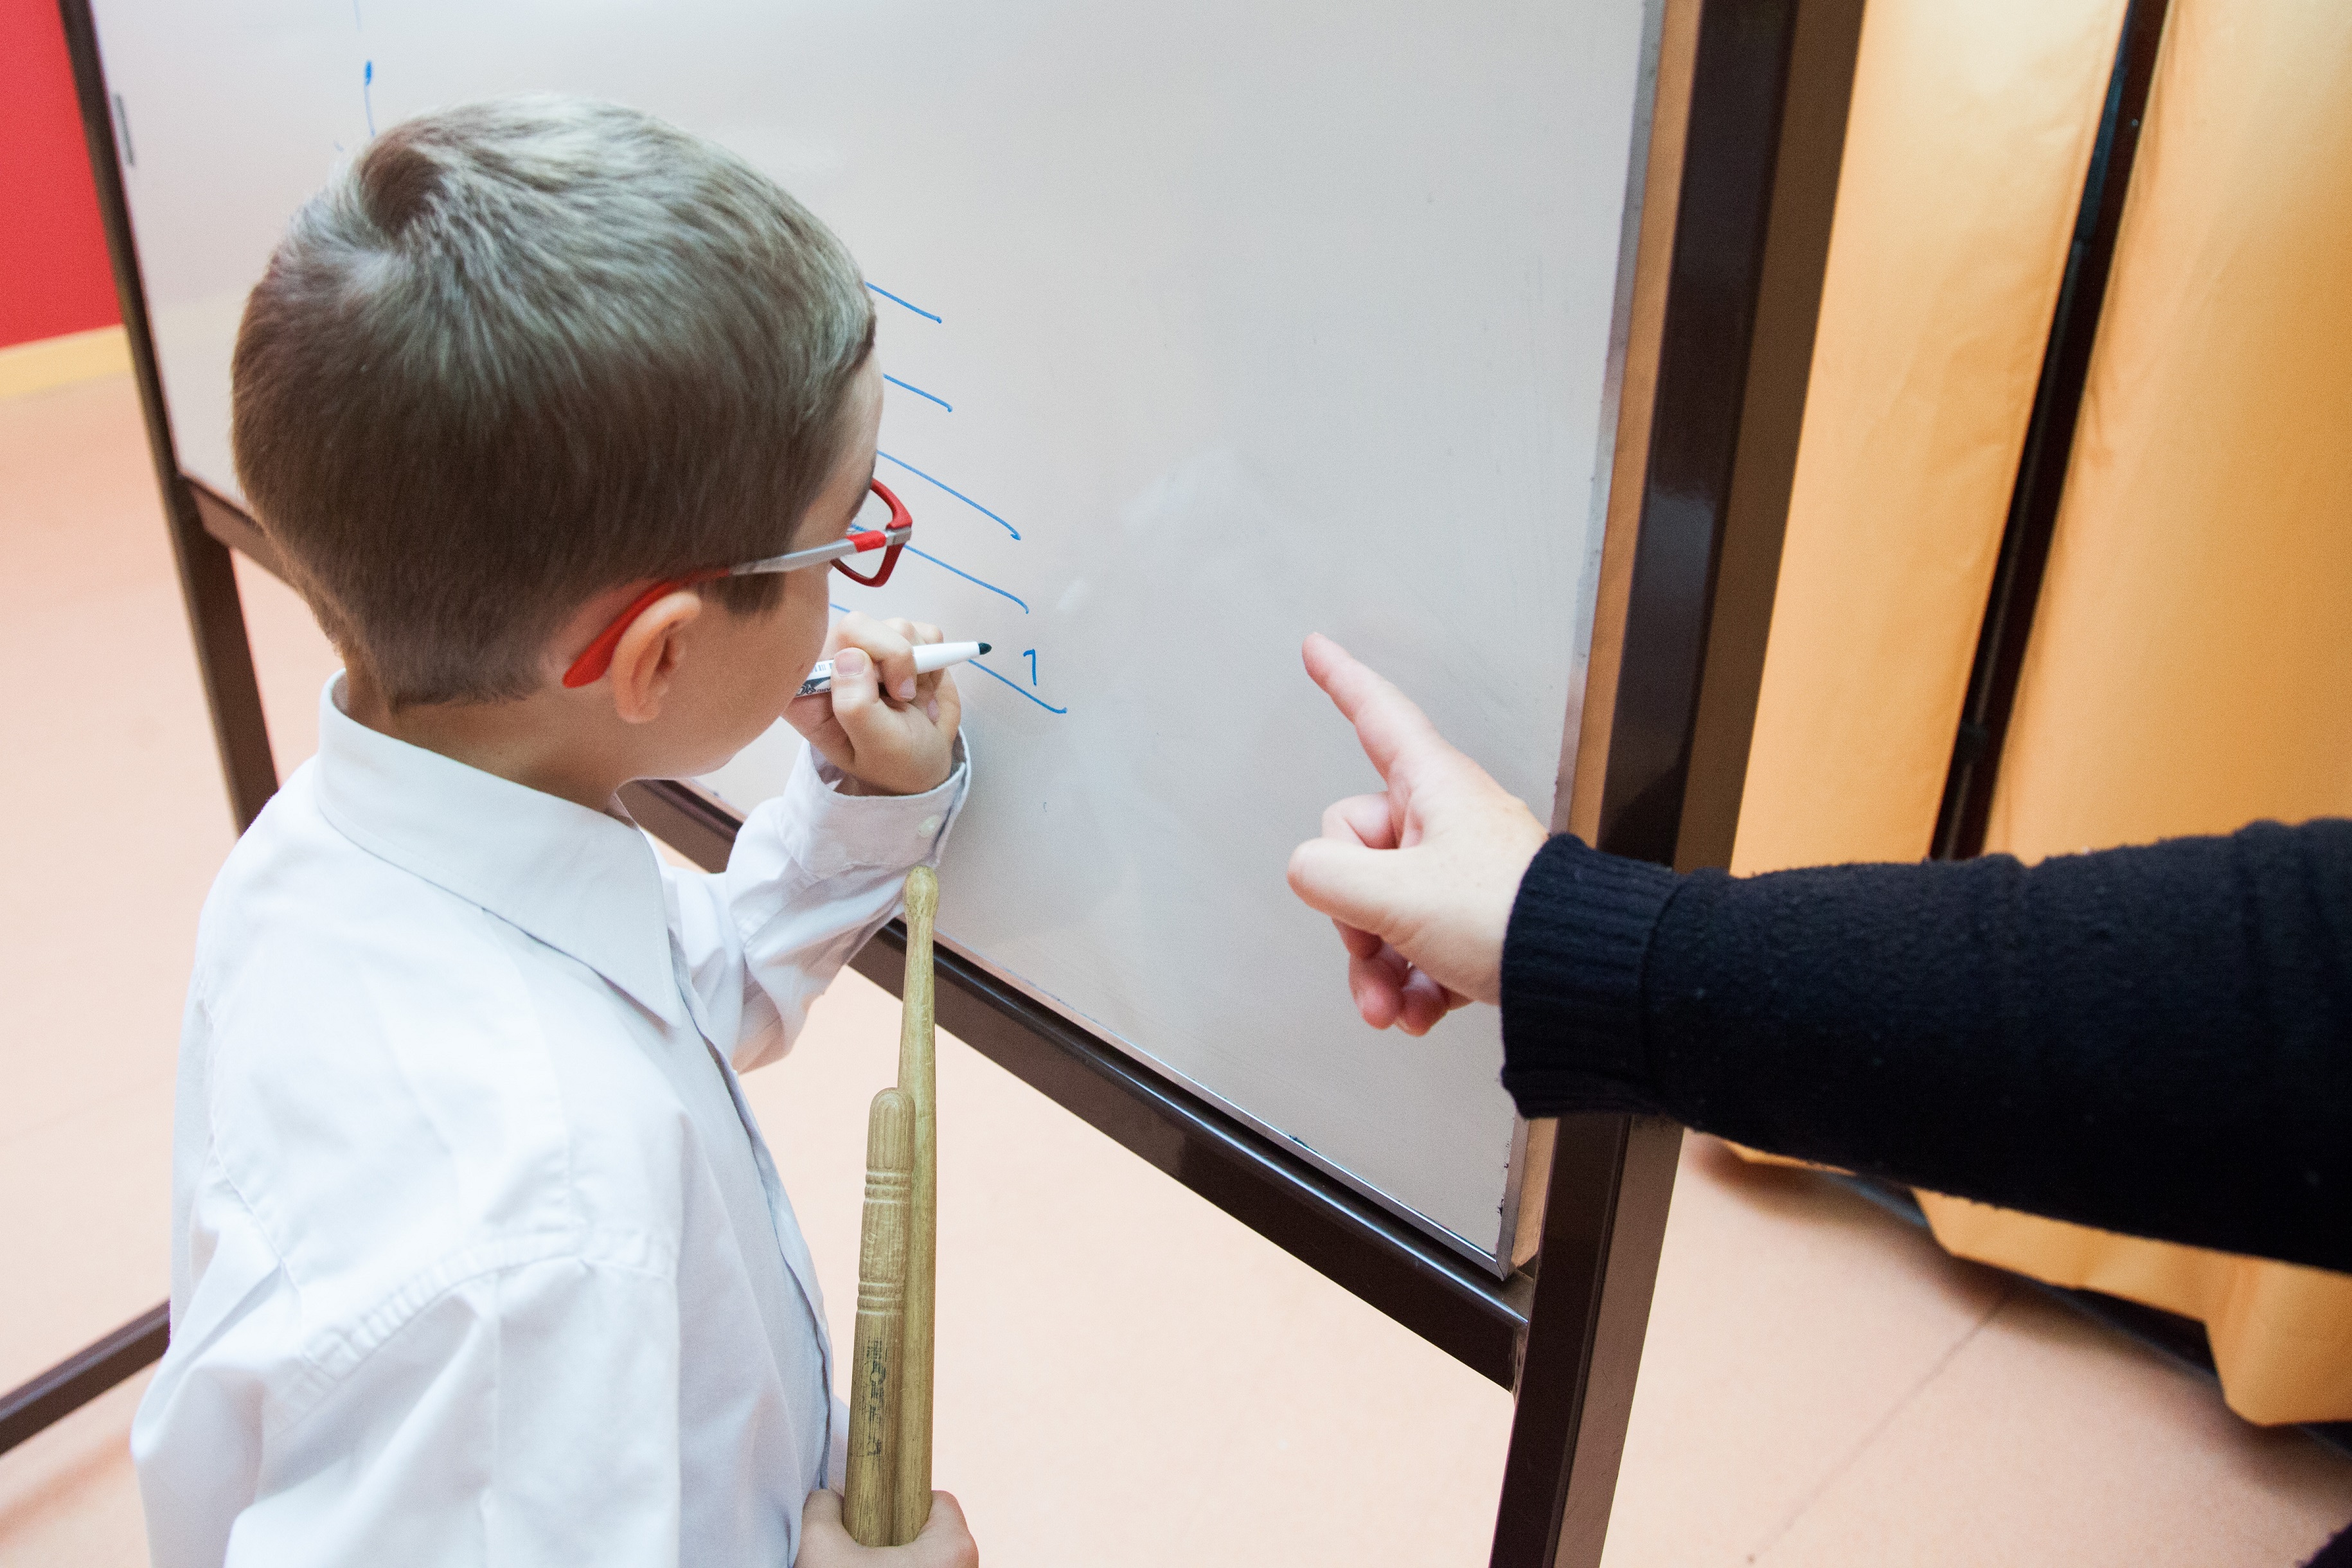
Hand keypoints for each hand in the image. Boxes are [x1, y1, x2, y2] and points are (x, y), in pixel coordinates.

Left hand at [789, 612, 961, 796]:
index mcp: (809, 691)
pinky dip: (935, 658)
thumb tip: (850, 656)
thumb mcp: (876, 747)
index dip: (852, 660)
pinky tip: (923, 685)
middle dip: (894, 659)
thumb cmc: (895, 763)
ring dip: (916, 664)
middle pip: (858, 626)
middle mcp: (834, 662)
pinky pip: (923, 631)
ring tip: (911, 698)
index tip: (873, 696)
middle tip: (903, 695)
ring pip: (896, 627)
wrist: (928, 764)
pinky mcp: (901, 643)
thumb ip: (856, 706)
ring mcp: (869, 650)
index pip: (816, 646)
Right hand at [798, 1489, 977, 1567]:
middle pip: (932, 1532)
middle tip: (863, 1553)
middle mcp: (967, 1567)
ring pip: (928, 1560)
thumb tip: (828, 1500)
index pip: (937, 1499)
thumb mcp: (820, 1548)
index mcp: (954, 1546)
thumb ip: (822, 1507)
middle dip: (896, 1537)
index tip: (875, 1515)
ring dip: (897, 1562)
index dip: (900, 1501)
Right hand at [1286, 634, 1549, 1033]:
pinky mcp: (1474, 922)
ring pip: (1383, 909)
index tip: (1317, 651)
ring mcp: (1460, 873)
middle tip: (1373, 951)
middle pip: (1358, 846)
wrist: (1581, 980)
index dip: (1342, 681)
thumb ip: (1327, 875)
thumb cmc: (1509, 920)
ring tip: (1392, 1006)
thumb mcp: (1396, 896)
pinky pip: (1416, 946)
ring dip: (1378, 967)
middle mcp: (1447, 820)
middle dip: (1354, 917)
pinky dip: (1412, 986)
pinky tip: (1420, 1013)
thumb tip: (1308, 872)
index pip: (1376, 715)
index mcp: (1433, 786)